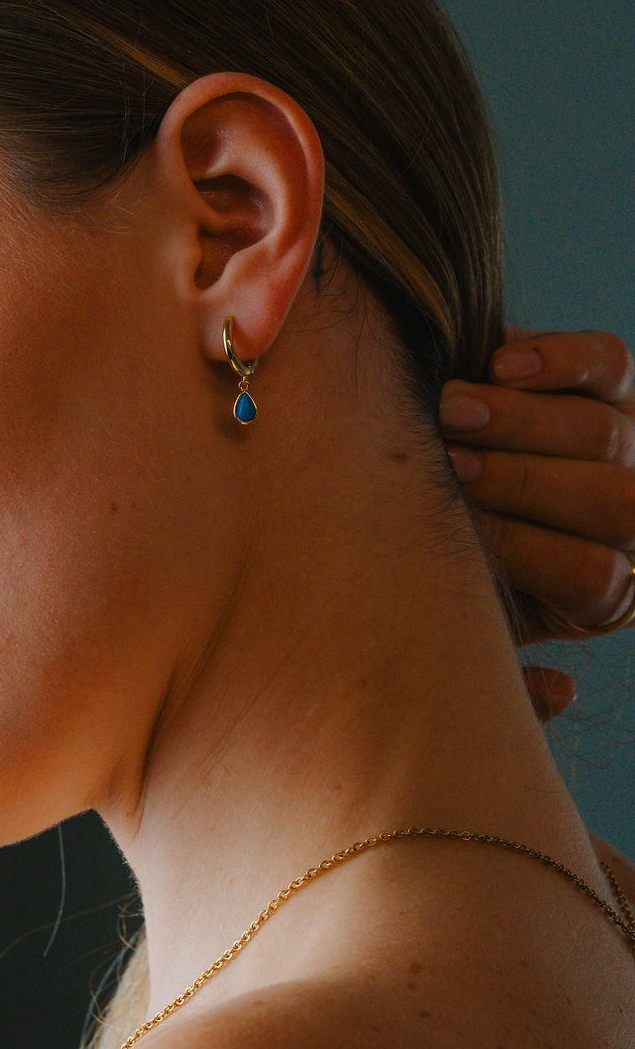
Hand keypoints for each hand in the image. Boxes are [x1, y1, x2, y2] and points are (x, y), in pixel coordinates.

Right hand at [439, 330, 634, 717]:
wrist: (434, 466)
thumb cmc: (439, 561)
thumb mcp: (462, 622)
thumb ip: (500, 680)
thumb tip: (563, 689)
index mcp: (596, 591)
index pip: (591, 576)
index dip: (521, 547)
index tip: (451, 522)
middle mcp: (629, 519)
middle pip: (614, 502)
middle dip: (524, 481)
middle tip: (450, 463)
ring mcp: (632, 439)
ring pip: (605, 432)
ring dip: (521, 421)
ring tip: (449, 411)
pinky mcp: (616, 380)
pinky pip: (607, 361)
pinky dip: (557, 359)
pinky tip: (498, 365)